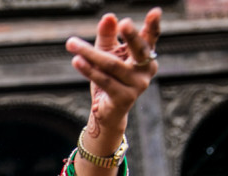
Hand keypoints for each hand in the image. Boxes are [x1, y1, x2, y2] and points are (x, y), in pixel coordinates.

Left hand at [66, 8, 160, 134]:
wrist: (107, 112)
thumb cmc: (109, 77)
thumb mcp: (107, 53)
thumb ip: (107, 35)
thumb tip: (109, 17)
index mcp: (146, 56)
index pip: (150, 38)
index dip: (153, 25)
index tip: (155, 11)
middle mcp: (146, 70)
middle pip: (138, 49)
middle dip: (132, 35)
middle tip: (124, 23)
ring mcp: (137, 85)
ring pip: (112, 65)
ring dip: (90, 53)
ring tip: (72, 43)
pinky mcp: (124, 98)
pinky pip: (104, 80)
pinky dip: (88, 70)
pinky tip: (77, 61)